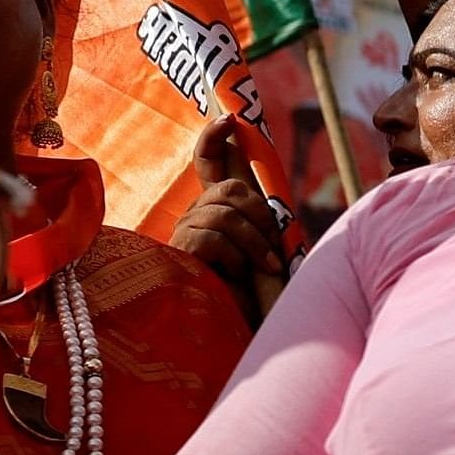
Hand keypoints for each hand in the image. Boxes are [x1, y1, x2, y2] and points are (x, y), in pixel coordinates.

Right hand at [169, 119, 284, 324]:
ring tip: (262, 269)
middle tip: (272, 247)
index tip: (228, 120)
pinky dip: (234, 257)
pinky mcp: (178, 252)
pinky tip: (235, 278)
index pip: (208, 165)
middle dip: (259, 215)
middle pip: (229, 189)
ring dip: (253, 243)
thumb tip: (276, 209)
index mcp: (213, 211)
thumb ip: (262, 229)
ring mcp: (183, 233)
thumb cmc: (247, 297)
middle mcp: (194, 216)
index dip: (213, 139)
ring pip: (225, 214)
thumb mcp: (260, 255)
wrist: (228, 333)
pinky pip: (213, 237)